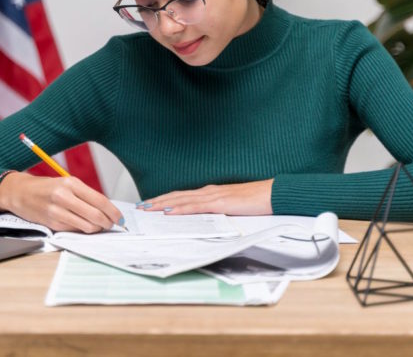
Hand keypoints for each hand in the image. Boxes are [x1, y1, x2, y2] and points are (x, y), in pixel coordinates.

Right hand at [0, 171, 123, 233]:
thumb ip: (84, 195)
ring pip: (87, 226)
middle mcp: (64, 196)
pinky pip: (74, 230)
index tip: (120, 218)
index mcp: (71, 183)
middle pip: (96, 215)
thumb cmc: (46, 188)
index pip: (100, 200)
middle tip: (110, 224)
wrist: (19, 193)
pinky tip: (81, 225)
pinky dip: (81, 229)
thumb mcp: (66, 184)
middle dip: (107, 223)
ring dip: (96, 228)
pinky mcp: (52, 224)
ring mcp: (57, 212)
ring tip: (97, 225)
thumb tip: (106, 209)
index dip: (113, 212)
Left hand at [139, 179, 273, 215]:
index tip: (149, 204)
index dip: (164, 200)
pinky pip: (195, 207)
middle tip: (140, 207)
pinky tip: (169, 212)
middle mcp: (208, 192)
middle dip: (157, 201)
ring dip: (162, 204)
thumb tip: (206, 221)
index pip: (182, 196)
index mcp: (210, 193)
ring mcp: (213, 196)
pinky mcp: (220, 202)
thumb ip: (218, 212)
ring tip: (147, 209)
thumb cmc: (256, 201)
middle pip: (176, 196)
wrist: (272, 194)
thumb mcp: (232, 208)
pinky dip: (180, 209)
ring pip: (181, 200)